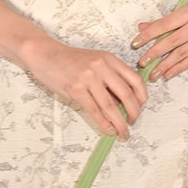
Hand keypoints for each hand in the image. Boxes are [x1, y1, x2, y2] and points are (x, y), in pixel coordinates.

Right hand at [22, 38, 148, 139]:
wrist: (46, 54)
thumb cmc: (71, 61)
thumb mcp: (95, 62)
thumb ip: (110, 77)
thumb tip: (125, 102)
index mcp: (110, 59)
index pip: (135, 79)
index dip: (142, 97)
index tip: (141, 107)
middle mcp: (102, 67)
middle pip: (126, 95)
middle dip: (134, 113)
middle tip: (133, 123)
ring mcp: (88, 78)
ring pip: (111, 106)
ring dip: (119, 123)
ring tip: (123, 133)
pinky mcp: (76, 89)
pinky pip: (94, 111)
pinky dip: (103, 123)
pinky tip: (108, 130)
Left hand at [131, 0, 187, 81]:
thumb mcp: (187, 8)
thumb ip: (165, 20)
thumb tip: (142, 27)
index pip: (165, 24)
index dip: (148, 35)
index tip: (135, 43)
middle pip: (173, 41)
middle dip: (155, 53)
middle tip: (142, 62)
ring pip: (182, 54)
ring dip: (165, 65)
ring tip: (152, 74)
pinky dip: (178, 68)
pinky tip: (168, 74)